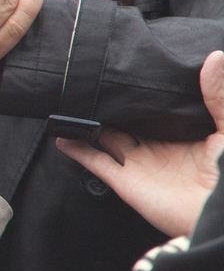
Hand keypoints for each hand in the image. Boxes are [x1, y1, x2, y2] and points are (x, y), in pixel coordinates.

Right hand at [56, 48, 223, 236]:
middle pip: (128, 121)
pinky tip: (61, 135)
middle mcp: (160, 147)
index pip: (159, 108)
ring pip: (106, 138)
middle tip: (92, 80)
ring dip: (88, 123)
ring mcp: (141, 164)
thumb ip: (220, 96)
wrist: (219, 214)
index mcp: (185, 134)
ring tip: (70, 102)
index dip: (143, 92)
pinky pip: (96, 162)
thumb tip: (213, 56)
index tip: (128, 68)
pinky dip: (77, 150)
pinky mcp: (127, 182)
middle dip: (111, 105)